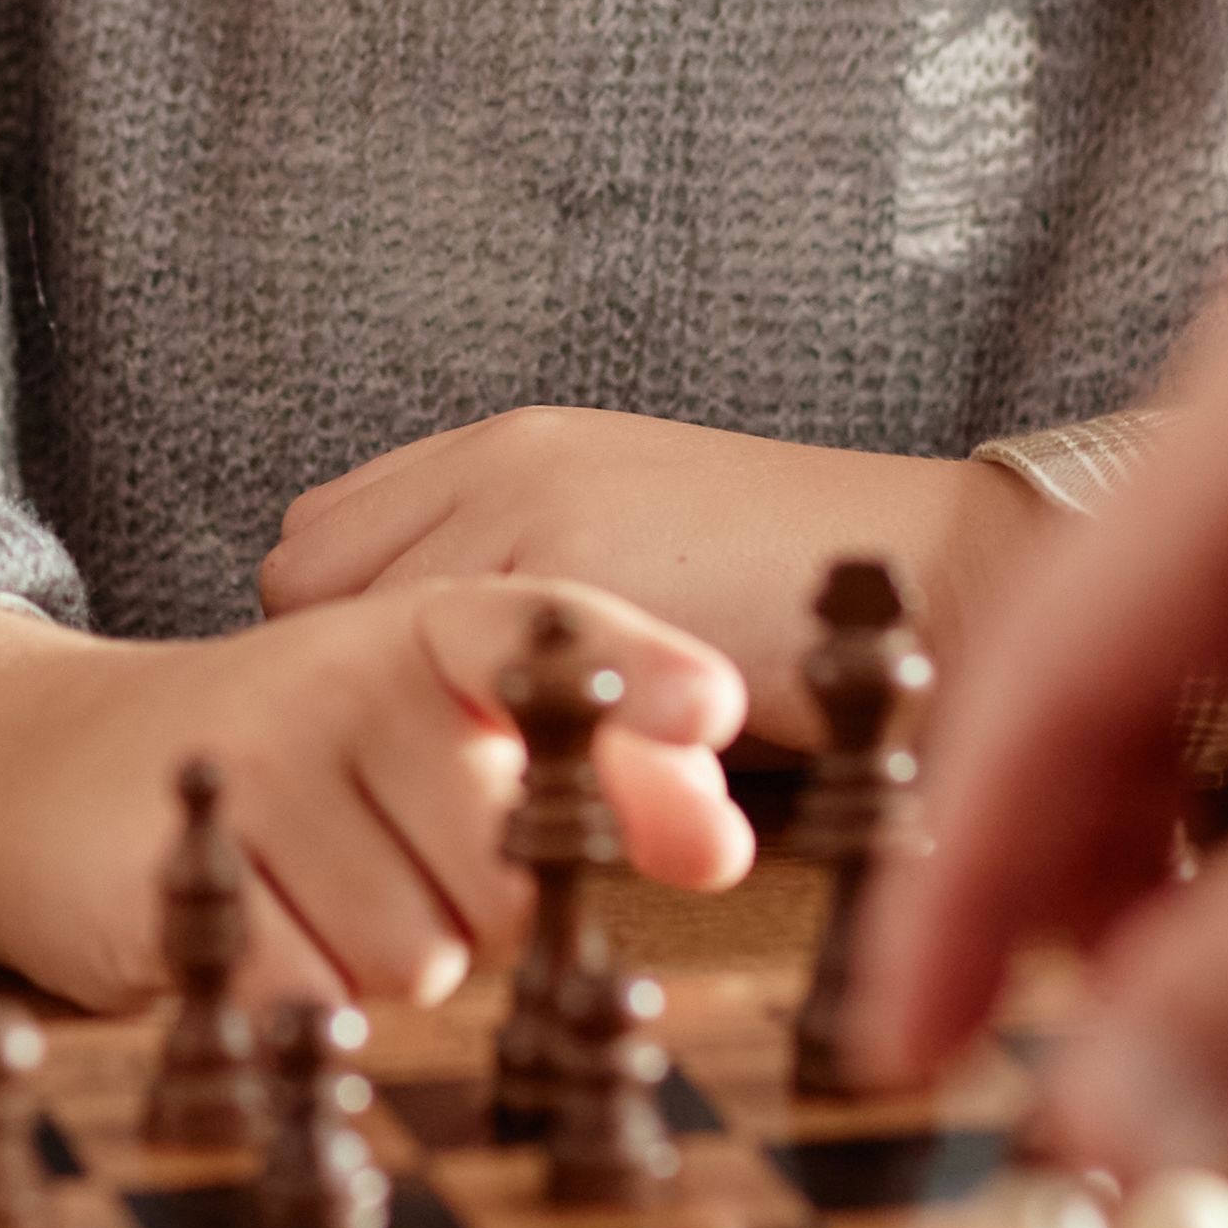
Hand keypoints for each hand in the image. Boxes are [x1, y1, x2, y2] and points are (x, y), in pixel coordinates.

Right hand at [0, 579, 752, 1014]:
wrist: (36, 765)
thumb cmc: (285, 763)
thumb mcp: (426, 736)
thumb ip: (585, 783)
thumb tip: (725, 844)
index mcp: (416, 628)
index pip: (541, 633)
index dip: (636, 675)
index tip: (716, 709)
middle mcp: (338, 677)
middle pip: (509, 876)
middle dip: (470, 911)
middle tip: (378, 855)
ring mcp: (253, 770)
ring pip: (420, 956)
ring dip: (381, 964)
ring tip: (304, 889)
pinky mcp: (185, 872)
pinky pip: (323, 1001)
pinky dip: (300, 1002)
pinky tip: (251, 934)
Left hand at [263, 412, 1046, 717]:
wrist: (925, 574)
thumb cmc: (788, 594)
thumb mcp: (627, 552)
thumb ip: (522, 575)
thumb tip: (419, 675)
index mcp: (509, 446)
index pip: (319, 539)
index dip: (336, 632)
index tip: (390, 704)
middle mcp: (500, 459)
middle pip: (303, 584)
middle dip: (338, 673)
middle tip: (416, 749)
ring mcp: (530, 508)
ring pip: (353, 636)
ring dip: (390, 713)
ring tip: (472, 769)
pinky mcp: (574, 578)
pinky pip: (445, 679)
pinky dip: (460, 744)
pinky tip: (525, 780)